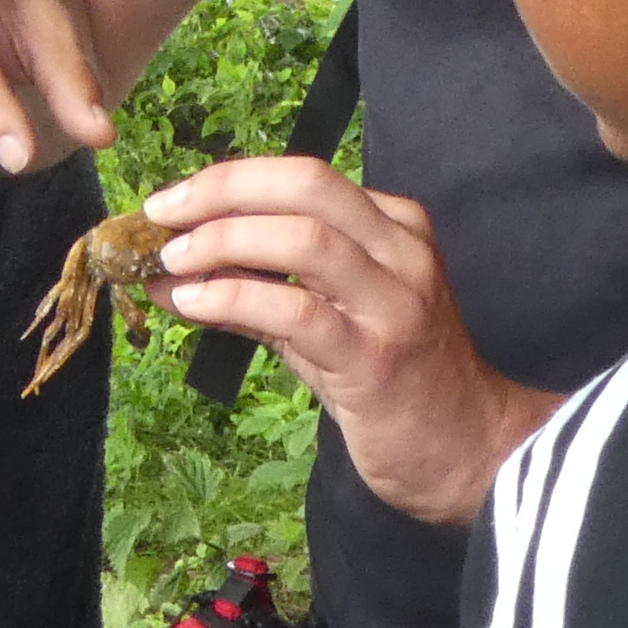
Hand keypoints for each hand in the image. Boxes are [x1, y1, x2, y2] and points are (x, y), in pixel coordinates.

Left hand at [141, 157, 554, 524]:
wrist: (468, 451)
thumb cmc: (393, 381)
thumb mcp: (327, 320)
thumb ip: (259, 286)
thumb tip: (168, 270)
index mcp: (395, 226)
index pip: (303, 176)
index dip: (228, 180)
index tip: (170, 202)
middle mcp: (402, 251)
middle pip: (305, 185)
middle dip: (220, 192)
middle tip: (159, 217)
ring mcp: (394, 302)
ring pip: (303, 239)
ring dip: (223, 241)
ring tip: (171, 262)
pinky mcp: (376, 357)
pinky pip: (297, 310)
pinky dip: (234, 297)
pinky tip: (193, 303)